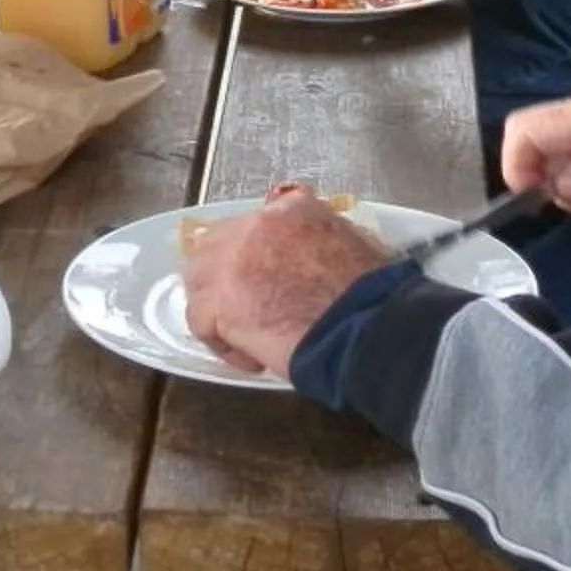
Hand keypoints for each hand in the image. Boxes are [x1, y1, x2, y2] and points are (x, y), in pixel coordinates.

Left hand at [182, 186, 391, 379]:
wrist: (366, 326)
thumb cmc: (371, 296)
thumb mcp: (349, 244)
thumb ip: (316, 241)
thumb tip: (304, 257)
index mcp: (290, 210)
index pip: (249, 225)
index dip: (247, 256)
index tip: (258, 280)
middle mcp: (254, 226)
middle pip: (212, 246)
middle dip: (219, 277)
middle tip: (239, 308)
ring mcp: (232, 261)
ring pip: (199, 282)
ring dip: (216, 309)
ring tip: (244, 337)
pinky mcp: (220, 301)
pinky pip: (201, 322)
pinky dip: (223, 345)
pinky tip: (252, 359)